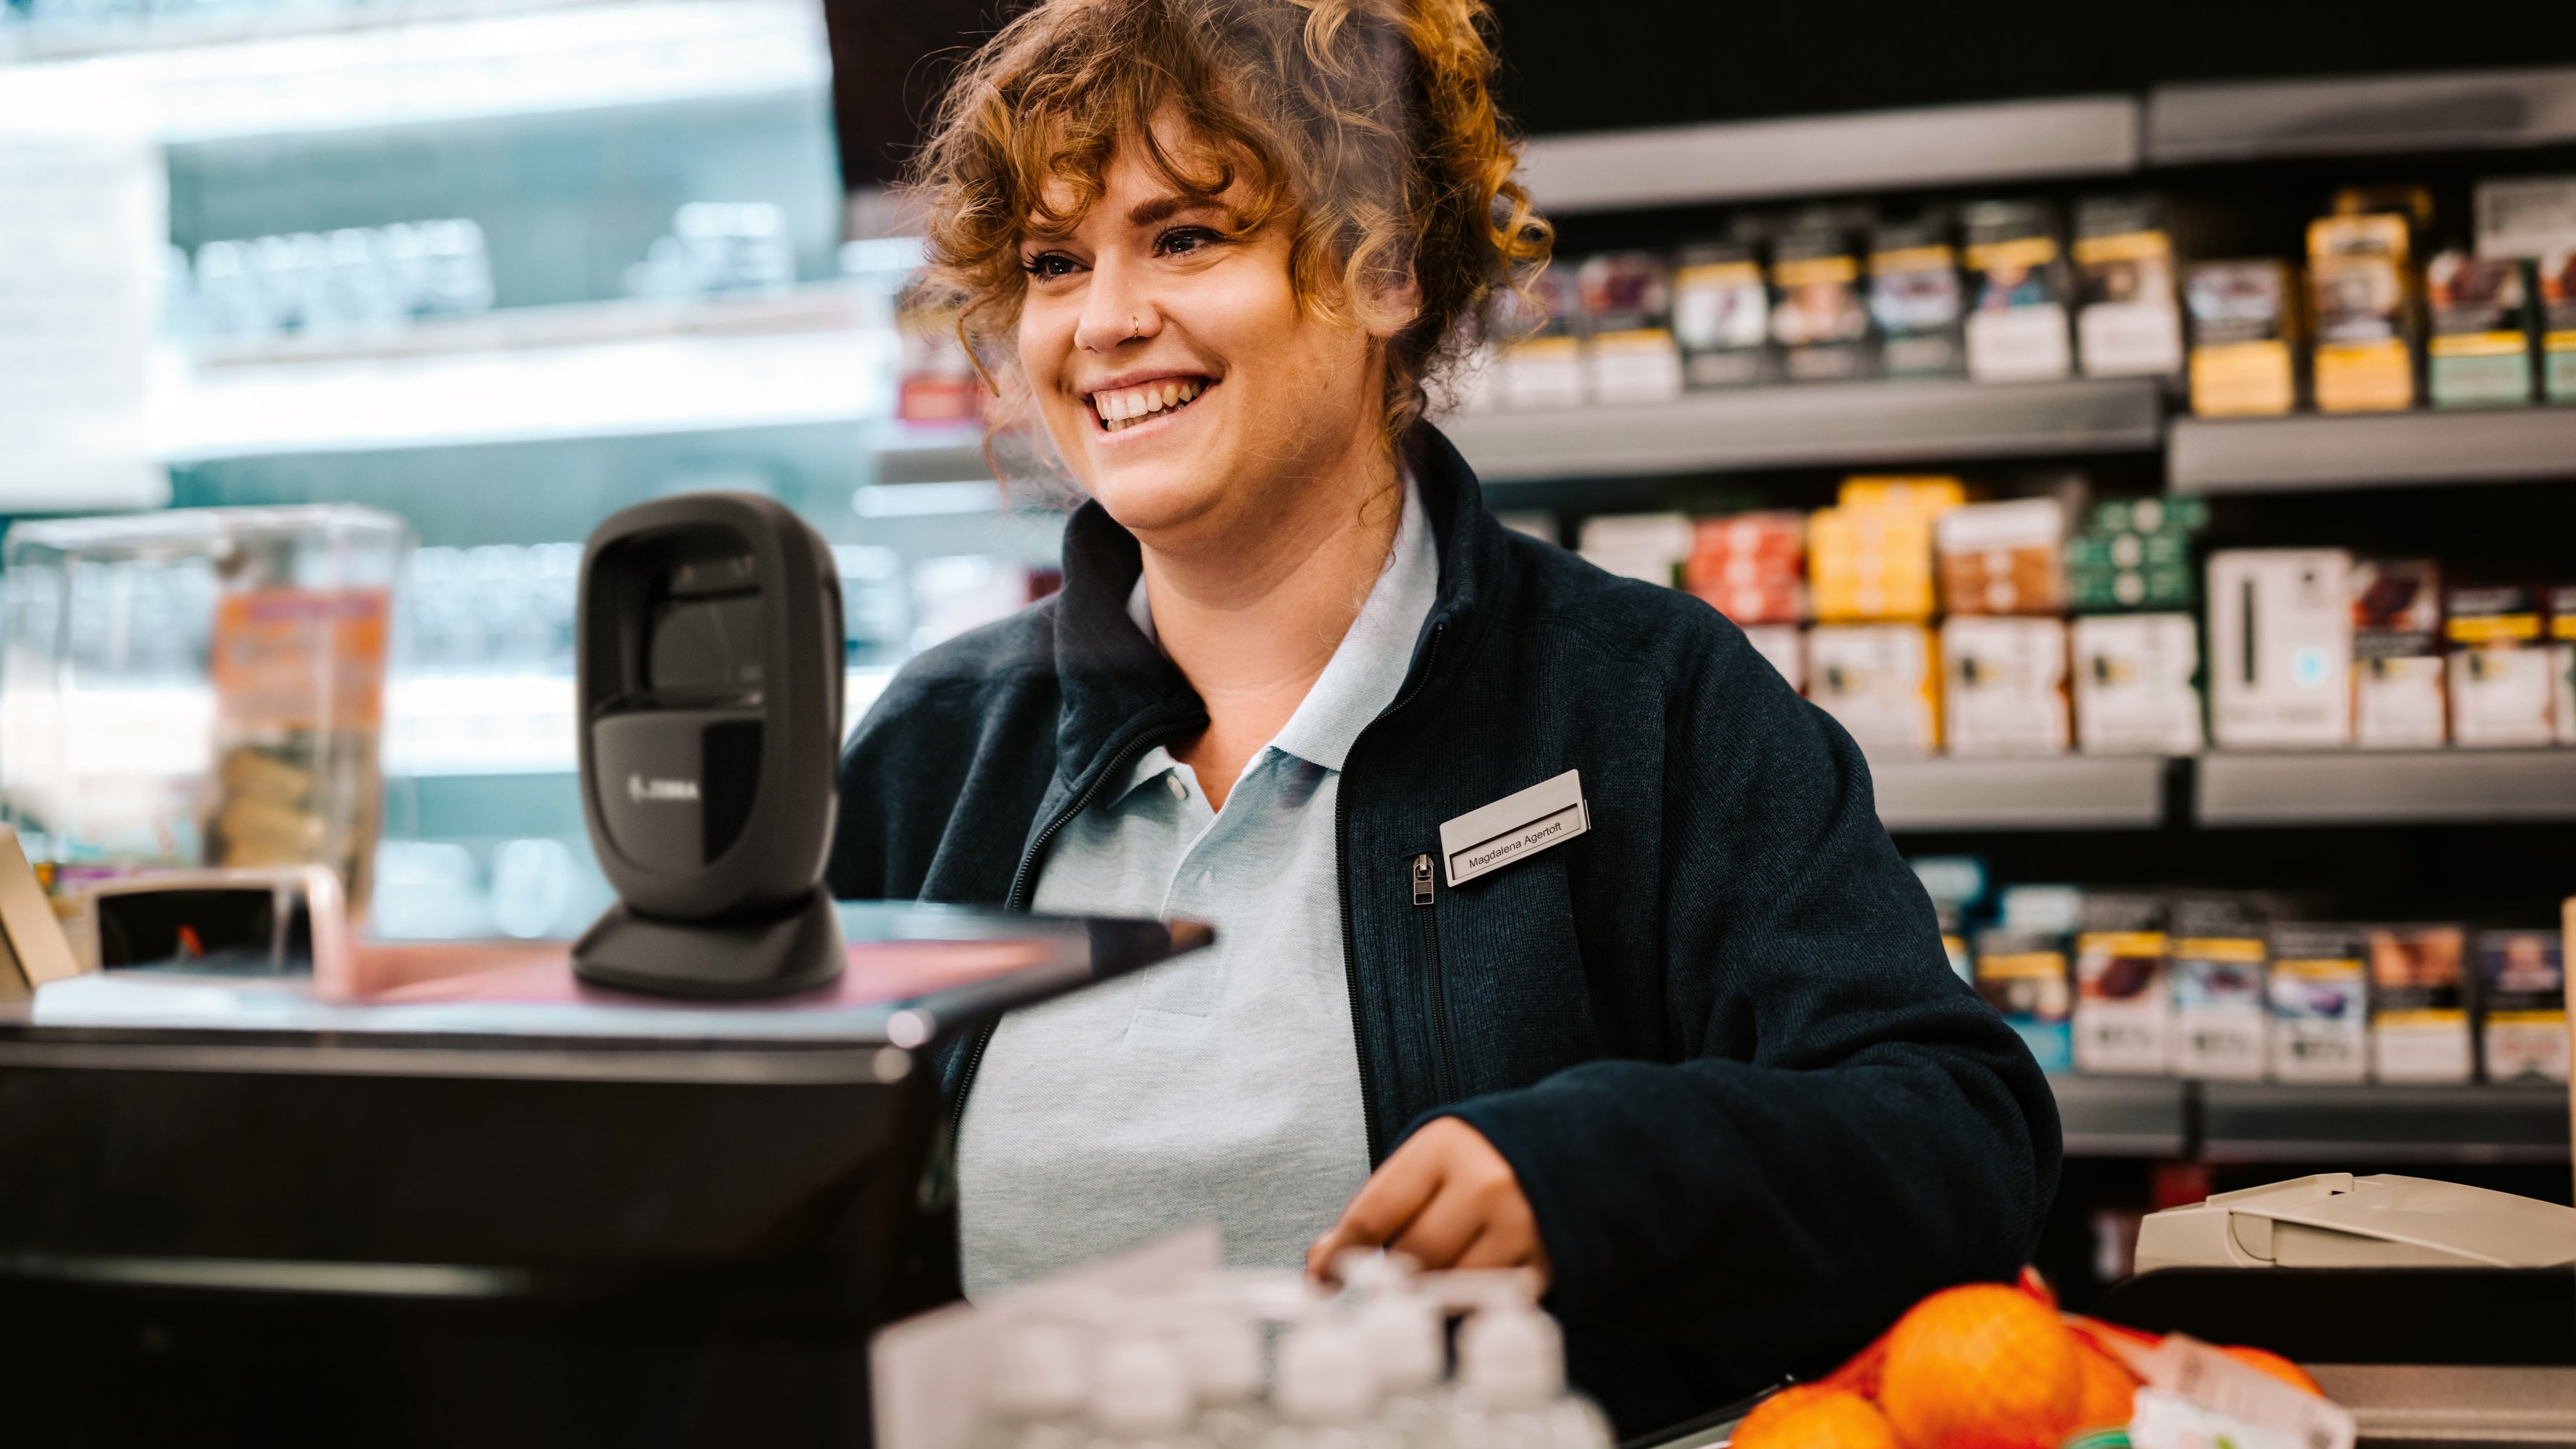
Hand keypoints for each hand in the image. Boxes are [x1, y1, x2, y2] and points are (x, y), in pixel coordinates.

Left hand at [1307, 1117, 1551, 1289]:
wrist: (1574, 1147)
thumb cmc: (1487, 1154)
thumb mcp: (1432, 1156)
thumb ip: (1382, 1202)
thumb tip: (1323, 1260)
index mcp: (1444, 1147)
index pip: (1373, 1214)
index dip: (1337, 1255)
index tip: (1320, 1279)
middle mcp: (1484, 1184)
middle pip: (1409, 1256)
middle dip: (1389, 1272)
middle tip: (1386, 1273)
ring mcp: (1519, 1226)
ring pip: (1445, 1286)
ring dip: (1428, 1289)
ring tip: (1436, 1267)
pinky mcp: (1545, 1263)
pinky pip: (1483, 1302)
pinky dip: (1465, 1301)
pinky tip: (1467, 1277)